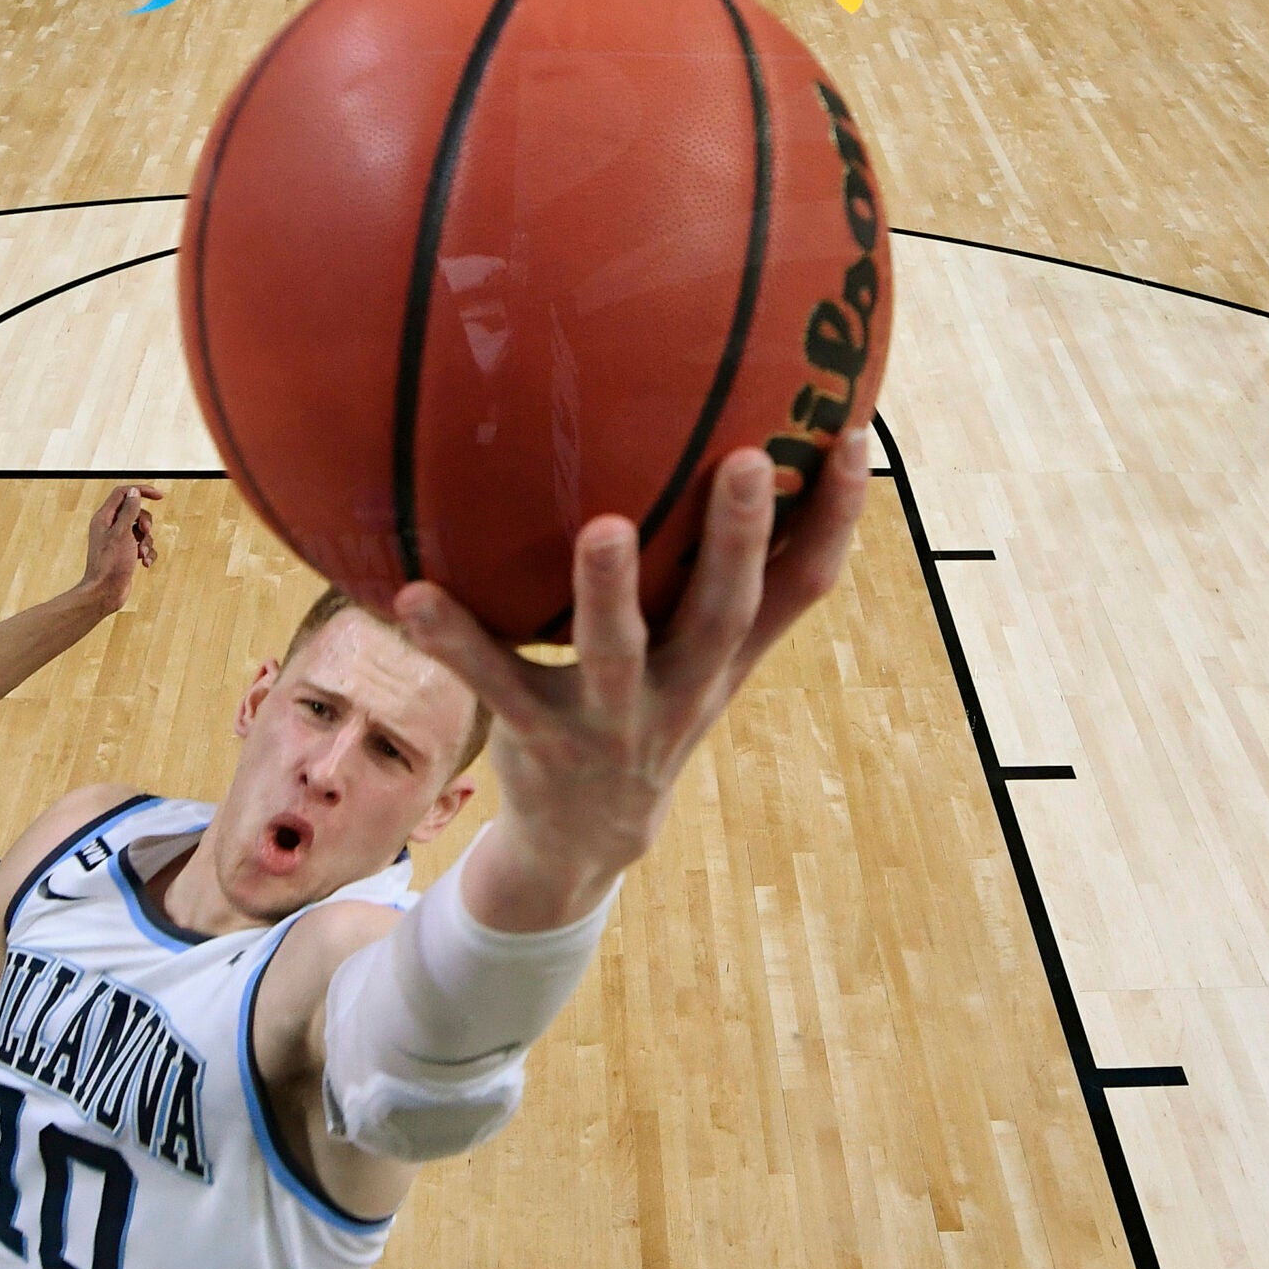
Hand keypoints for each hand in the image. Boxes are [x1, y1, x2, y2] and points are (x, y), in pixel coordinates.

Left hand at [79, 483, 161, 612]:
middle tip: (144, 532)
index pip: (123, 493)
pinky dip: (148, 553)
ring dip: (147, 541)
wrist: (105, 593)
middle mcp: (110, 527)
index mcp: (104, 517)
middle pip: (135, 512)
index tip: (159, 496)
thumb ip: (129, 511)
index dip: (141, 491)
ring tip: (142, 554)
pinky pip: (143, 546)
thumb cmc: (110, 564)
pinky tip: (145, 564)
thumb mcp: (122, 533)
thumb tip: (134, 492)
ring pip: (141, 531)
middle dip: (146, 522)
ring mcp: (118, 541)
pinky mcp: (126, 554)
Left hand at [396, 433, 869, 920]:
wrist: (586, 839)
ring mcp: (612, 720)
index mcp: (726, 657)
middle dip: (739, 540)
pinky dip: (454, 640)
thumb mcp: (693, 656)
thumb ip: (706, 574)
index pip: (803, 586)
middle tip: (746, 460)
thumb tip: (727, 446)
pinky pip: (495, 682)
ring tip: (602, 528)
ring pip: (617, 653)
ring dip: (609, 590)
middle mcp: (684, 688)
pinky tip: (412, 595)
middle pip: (724, 612)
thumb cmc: (645, 707)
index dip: (837, 517)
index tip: (855, 429)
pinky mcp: (538, 738)